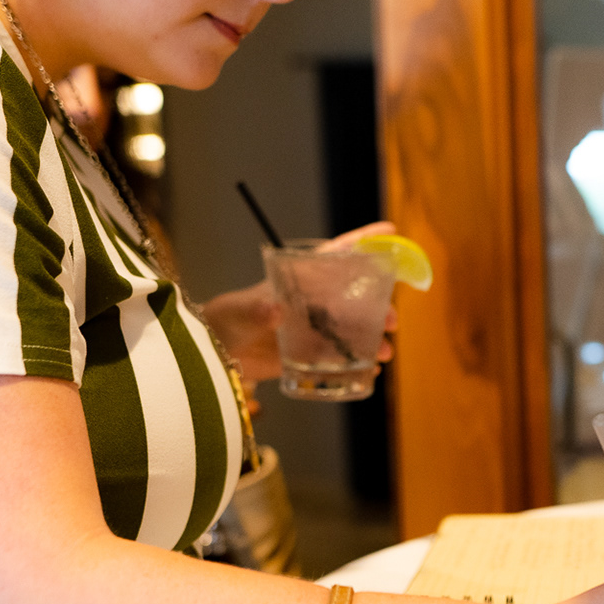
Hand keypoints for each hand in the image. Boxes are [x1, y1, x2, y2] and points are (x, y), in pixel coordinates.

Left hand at [200, 220, 402, 384]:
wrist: (212, 357)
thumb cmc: (223, 321)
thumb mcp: (237, 312)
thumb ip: (255, 310)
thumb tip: (275, 310)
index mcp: (298, 280)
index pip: (334, 256)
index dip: (362, 241)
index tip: (390, 230)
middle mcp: (311, 303)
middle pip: (352, 298)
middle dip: (377, 307)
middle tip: (391, 322)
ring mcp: (312, 330)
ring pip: (351, 331)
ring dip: (372, 339)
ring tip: (385, 353)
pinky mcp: (308, 356)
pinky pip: (339, 360)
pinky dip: (356, 365)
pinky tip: (370, 373)